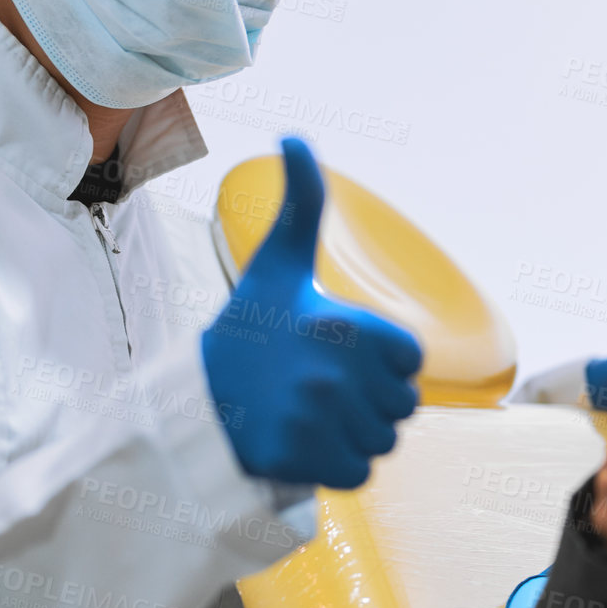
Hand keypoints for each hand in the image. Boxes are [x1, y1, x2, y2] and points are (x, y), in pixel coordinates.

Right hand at [201, 136, 421, 489]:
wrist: (195, 403)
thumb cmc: (250, 329)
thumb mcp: (279, 263)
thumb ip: (301, 202)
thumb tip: (294, 134)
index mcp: (342, 324)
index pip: (411, 360)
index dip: (383, 360)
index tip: (340, 353)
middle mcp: (333, 374)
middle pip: (403, 405)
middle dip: (371, 400)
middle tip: (321, 388)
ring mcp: (317, 421)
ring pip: (383, 441)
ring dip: (356, 433)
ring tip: (312, 413)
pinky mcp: (302, 463)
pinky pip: (359, 473)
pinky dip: (338, 466)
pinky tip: (304, 442)